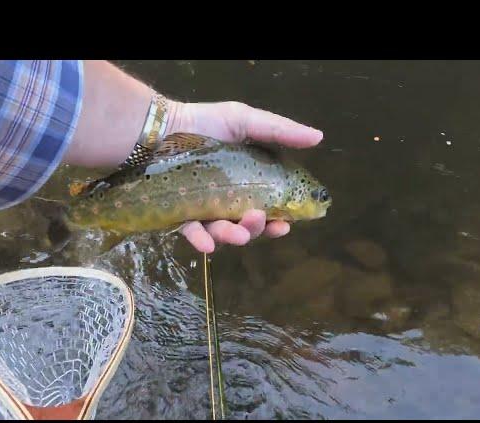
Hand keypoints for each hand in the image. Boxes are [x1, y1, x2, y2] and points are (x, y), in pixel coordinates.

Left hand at [166, 101, 323, 252]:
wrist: (160, 127)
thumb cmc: (204, 123)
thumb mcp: (245, 121)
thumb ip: (280, 131)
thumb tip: (319, 137)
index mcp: (248, 182)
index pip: (269, 207)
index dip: (279, 219)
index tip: (287, 224)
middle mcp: (228, 200)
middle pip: (248, 224)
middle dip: (258, 228)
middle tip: (260, 219)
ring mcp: (204, 210)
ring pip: (223, 233)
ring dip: (234, 236)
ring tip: (239, 233)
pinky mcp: (181, 215)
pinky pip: (192, 233)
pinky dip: (201, 240)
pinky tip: (207, 243)